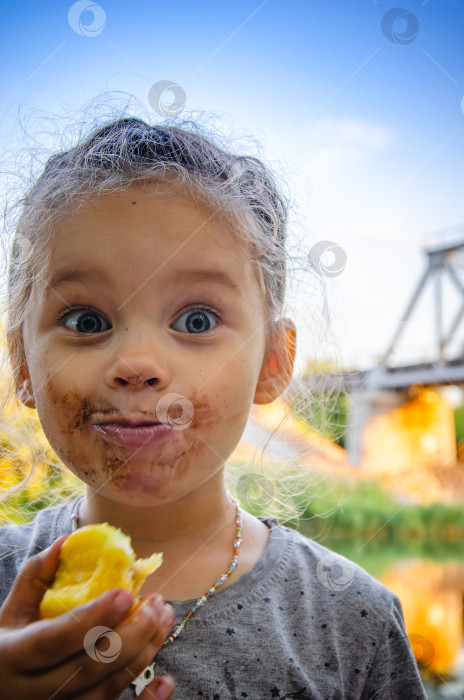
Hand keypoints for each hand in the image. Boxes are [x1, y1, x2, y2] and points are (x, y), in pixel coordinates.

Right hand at [0, 534, 175, 698]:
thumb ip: (37, 575)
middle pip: (88, 668)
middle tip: (156, 604)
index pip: (54, 641)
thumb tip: (68, 542)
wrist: (1, 686)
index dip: (92, 619)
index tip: (126, 593)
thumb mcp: (13, 609)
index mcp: (12, 657)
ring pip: (104, 691)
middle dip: (131, 634)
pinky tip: (165, 682)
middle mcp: (31, 692)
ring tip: (163, 621)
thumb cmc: (9, 643)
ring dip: (142, 656)